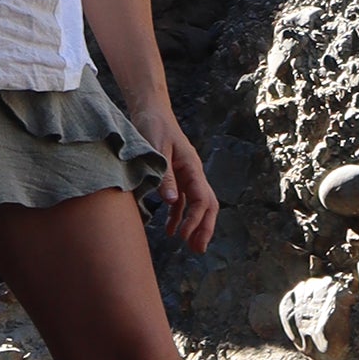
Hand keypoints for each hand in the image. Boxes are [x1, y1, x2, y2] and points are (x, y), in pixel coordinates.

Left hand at [136, 105, 218, 252]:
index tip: (184, 236)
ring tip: (189, 246)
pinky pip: (182, 200)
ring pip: (197, 204)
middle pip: (207, 205)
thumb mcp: (157, 148)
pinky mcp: (176, 175)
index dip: (196, 220)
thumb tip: (172, 202)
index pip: (202, 199)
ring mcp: (186, 174)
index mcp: (192, 167)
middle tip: (198, 250)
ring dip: (194, 225)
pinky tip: (171, 229)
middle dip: (205, 228)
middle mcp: (193, 173)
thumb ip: (165, 175)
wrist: (151, 110)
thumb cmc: (154, 125)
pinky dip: (179, 215)